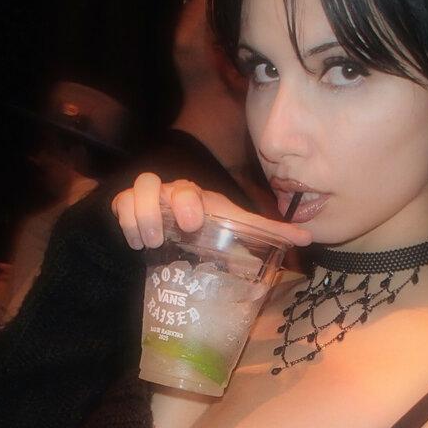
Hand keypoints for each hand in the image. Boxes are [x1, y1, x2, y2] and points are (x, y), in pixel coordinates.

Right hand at [111, 173, 312, 250]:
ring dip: (138, 217)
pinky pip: (119, 206)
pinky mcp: (126, 208)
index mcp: (196, 197)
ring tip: (148, 244)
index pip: (190, 189)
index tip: (193, 224)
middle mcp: (169, 193)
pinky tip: (136, 244)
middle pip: (153, 183)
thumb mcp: (235, 228)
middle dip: (157, 208)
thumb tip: (308, 237)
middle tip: (163, 239)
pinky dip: (125, 224)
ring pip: (133, 192)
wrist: (171, 232)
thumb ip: (268, 231)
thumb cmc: (206, 228)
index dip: (188, 202)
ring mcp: (146, 199)